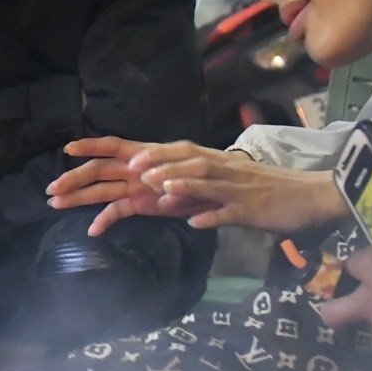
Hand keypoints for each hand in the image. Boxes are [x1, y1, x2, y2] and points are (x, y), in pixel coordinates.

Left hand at [50, 137, 345, 235]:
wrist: (304, 196)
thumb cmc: (253, 192)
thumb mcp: (209, 186)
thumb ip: (176, 188)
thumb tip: (141, 194)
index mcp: (194, 159)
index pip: (145, 148)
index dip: (107, 149)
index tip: (67, 150)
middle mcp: (207, 166)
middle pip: (164, 162)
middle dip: (129, 169)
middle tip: (98, 179)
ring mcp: (228, 186)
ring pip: (198, 178)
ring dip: (176, 181)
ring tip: (152, 186)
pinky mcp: (246, 208)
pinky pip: (225, 211)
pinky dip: (210, 215)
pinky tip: (194, 222)